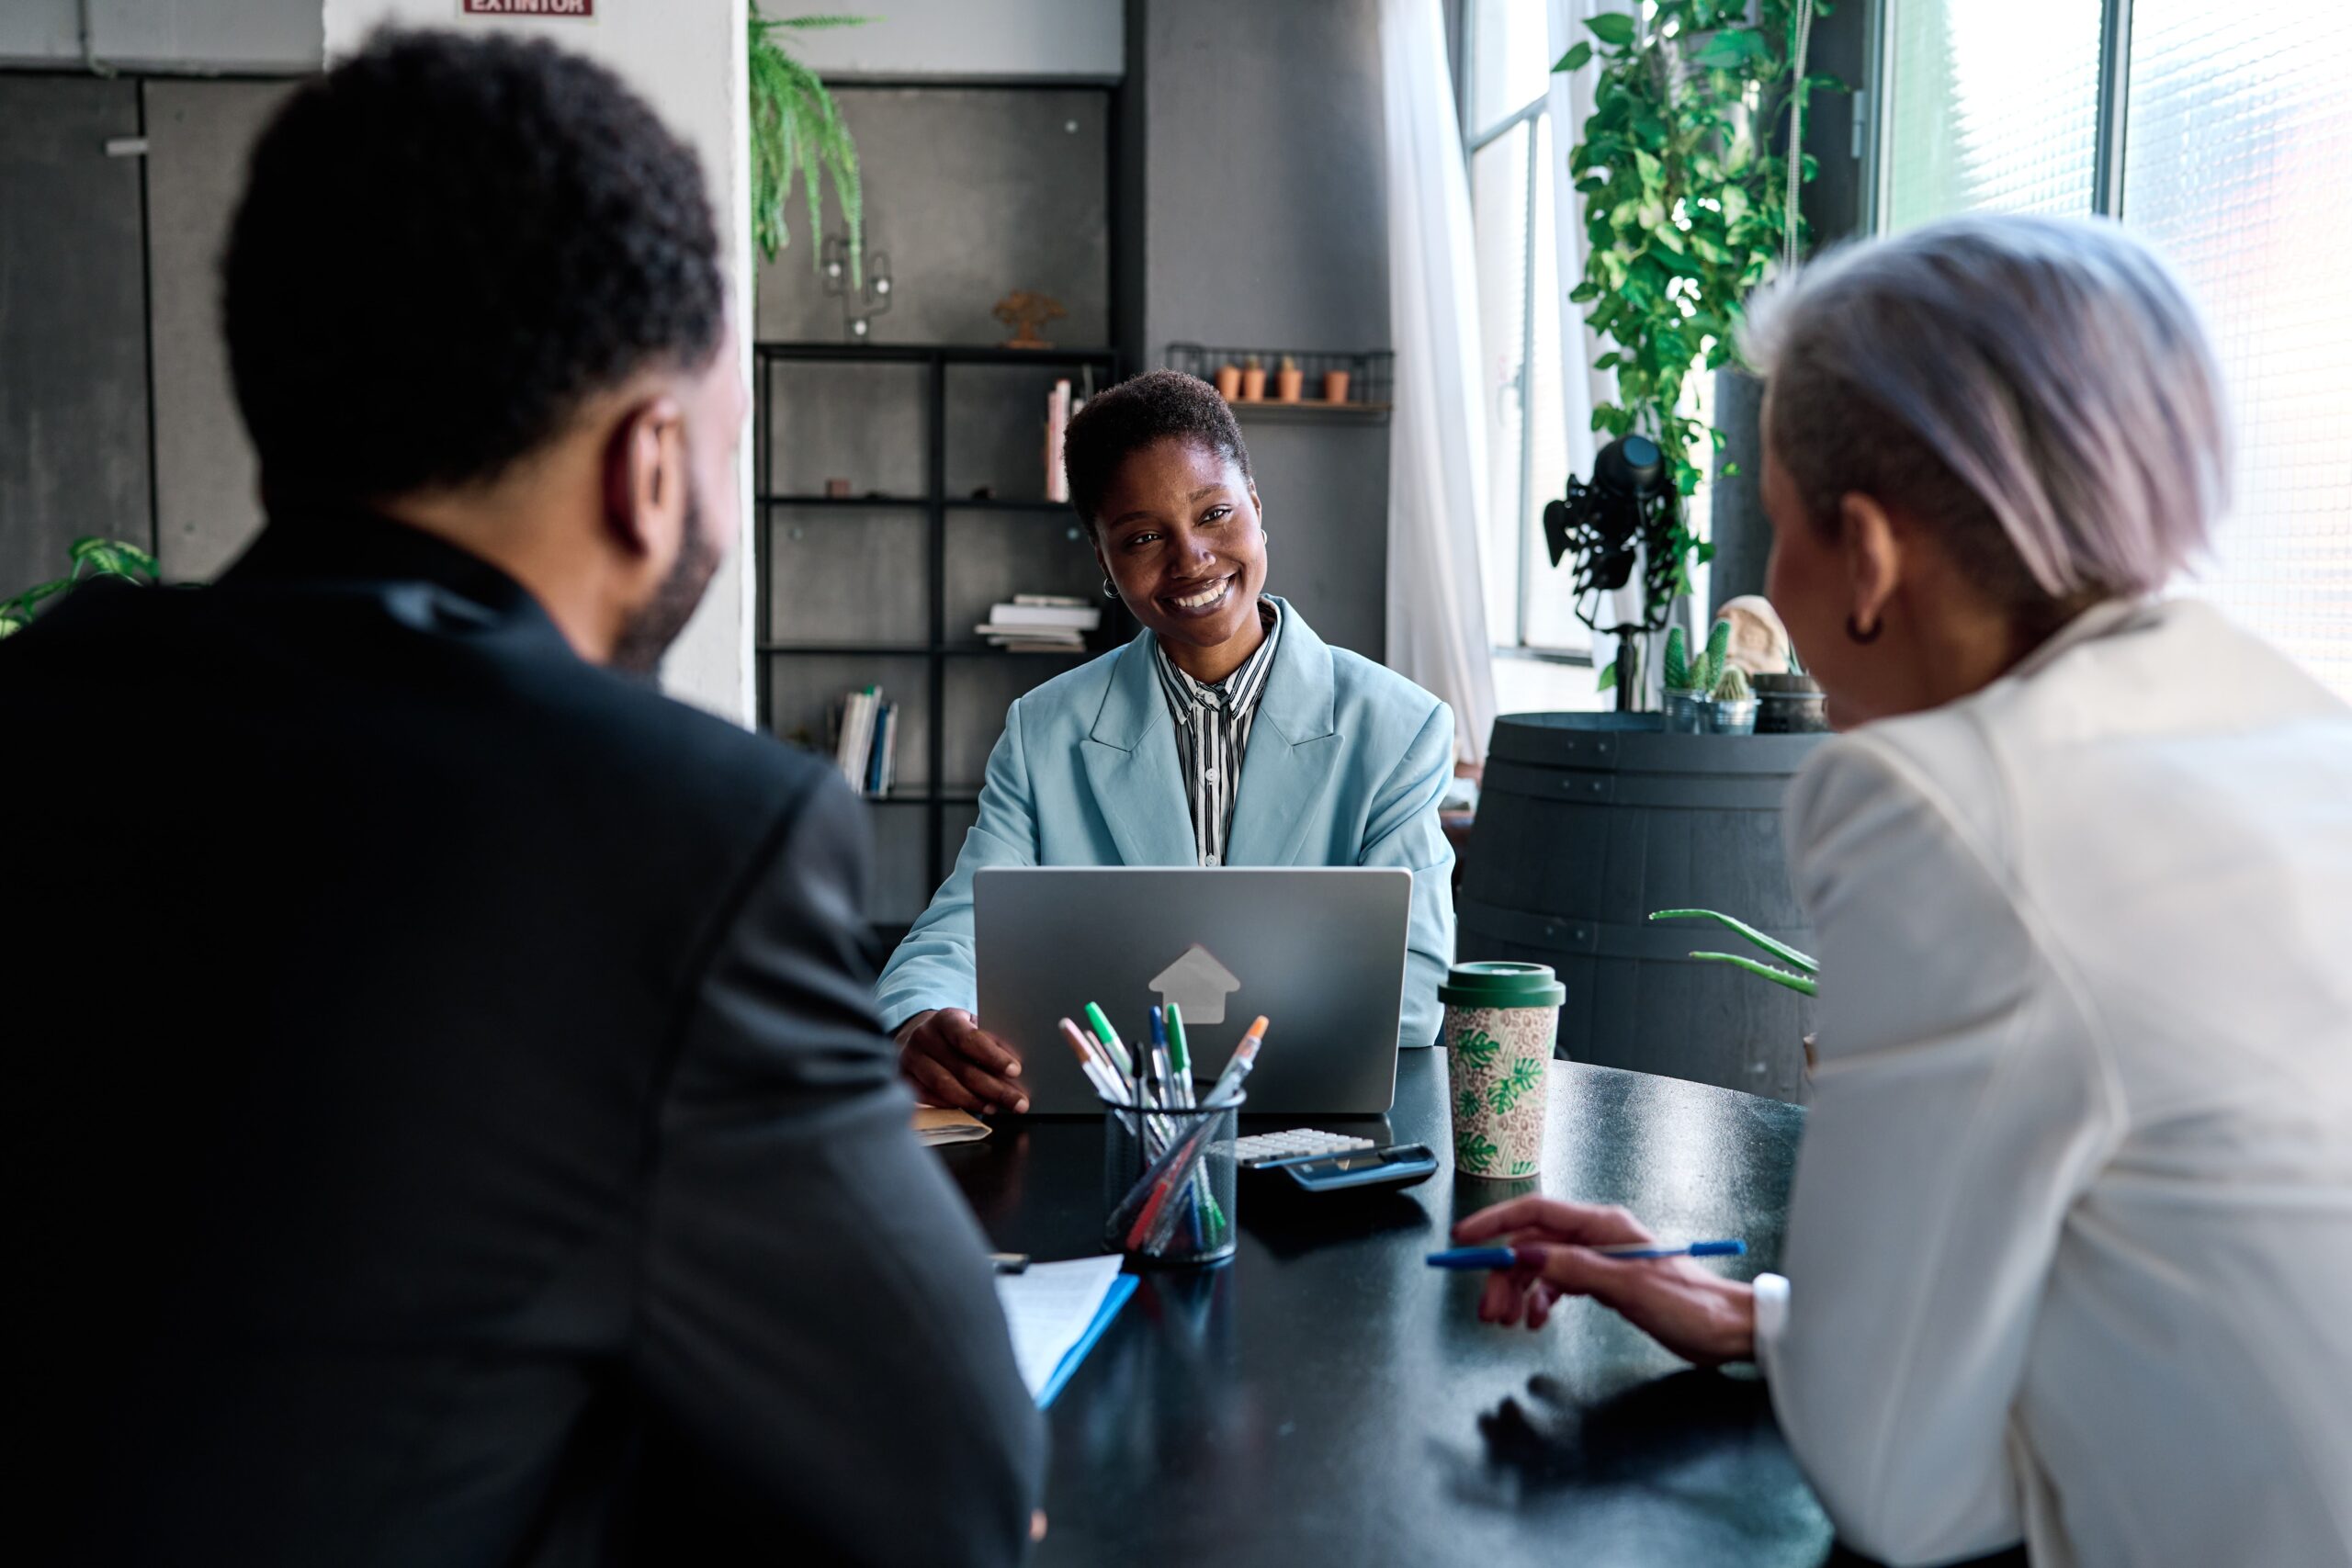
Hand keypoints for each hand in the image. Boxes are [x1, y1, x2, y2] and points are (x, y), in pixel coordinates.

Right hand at [895, 1008, 1027, 1114]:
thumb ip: (991, 1042)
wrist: (922, 1035)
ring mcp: (910, 1058)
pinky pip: (928, 1097)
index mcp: (946, 1019)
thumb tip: (1015, 1071)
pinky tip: (971, 1109)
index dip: (993, 1056)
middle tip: (1018, 1102)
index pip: (969, 1038)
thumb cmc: (956, 1034)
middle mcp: (924, 1036)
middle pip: (961, 1068)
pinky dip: (952, 1106)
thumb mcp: (973, 1027)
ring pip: (945, 1086)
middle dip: (995, 1088)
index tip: (1015, 1070)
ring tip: (995, 1107)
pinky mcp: (904, 1077)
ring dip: (974, 1101)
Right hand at [1452, 1196, 1754, 1365]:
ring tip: (1509, 1322)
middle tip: (1489, 1310)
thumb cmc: (1689, 1304)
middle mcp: (1598, 1236)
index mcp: (1603, 1225)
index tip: (1464, 1241)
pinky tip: (1537, 1320)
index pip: (1535, 1213)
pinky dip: (1541, 1301)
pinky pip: (1558, 1284)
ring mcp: (1600, 1258)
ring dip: (1519, 1292)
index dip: (1495, 1224)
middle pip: (1532, 1245)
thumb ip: (1574, 1269)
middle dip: (1503, 1275)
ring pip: (1541, 1267)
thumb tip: (1525, 1255)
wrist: (1727, 1329)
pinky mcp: (1605, 1281)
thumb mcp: (1628, 1287)